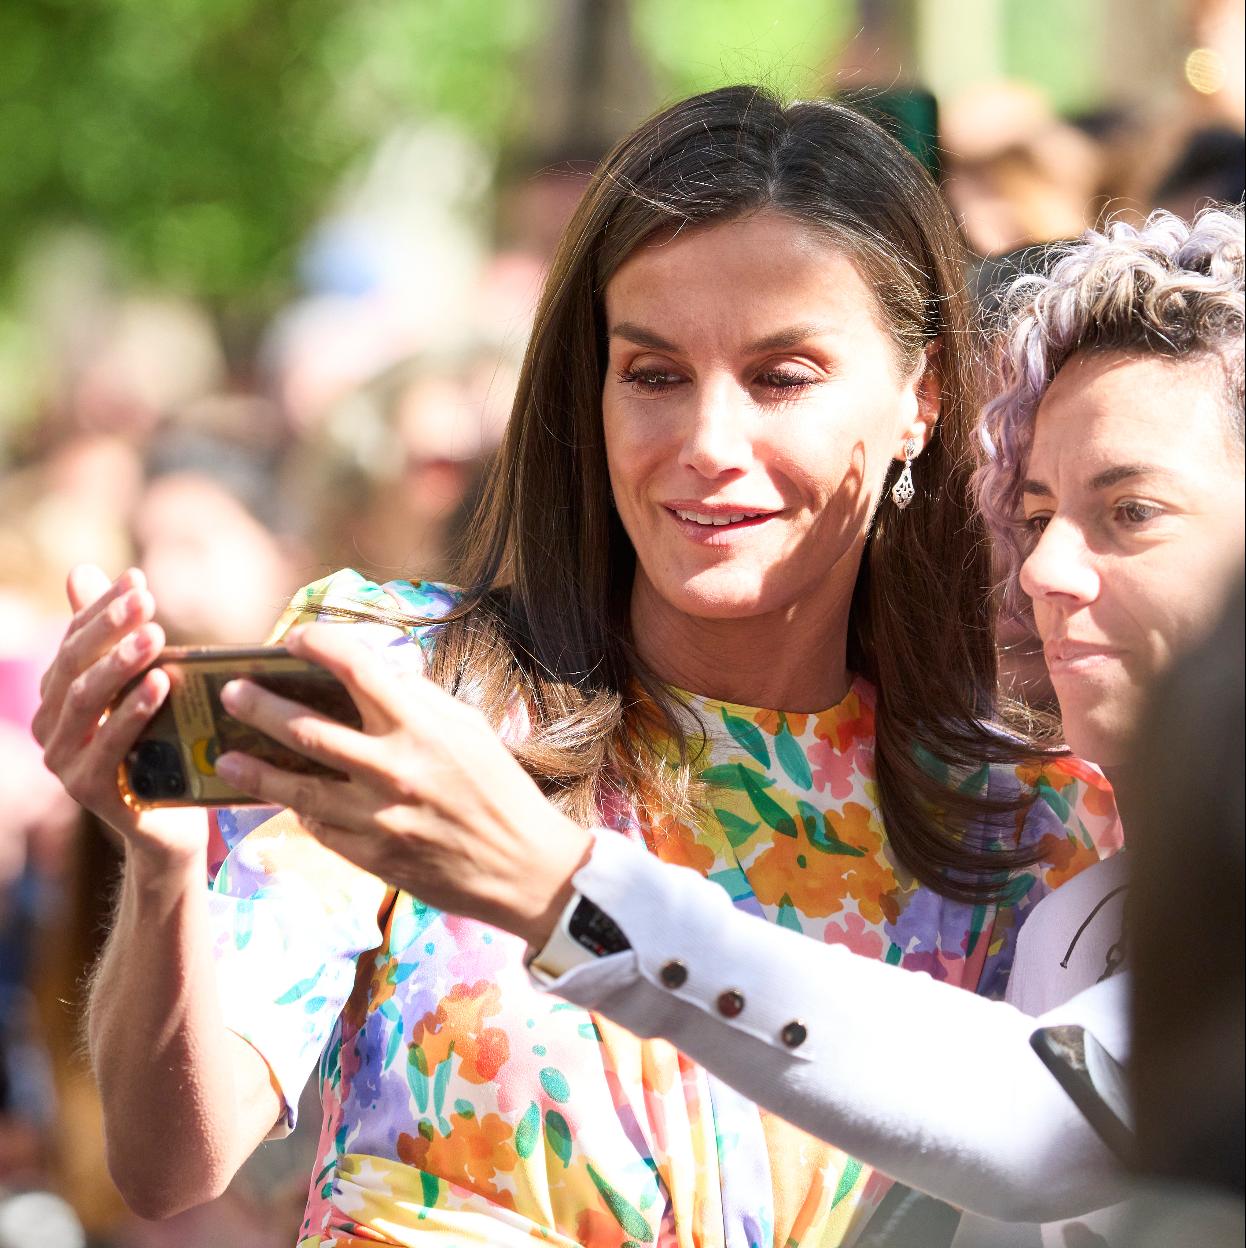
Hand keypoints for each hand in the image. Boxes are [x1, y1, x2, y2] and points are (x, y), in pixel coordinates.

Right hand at [31, 566, 207, 868]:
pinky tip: (159, 685)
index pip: (75, 640)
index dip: (102, 608)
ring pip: (86, 701)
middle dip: (110, 629)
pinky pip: (109, 745)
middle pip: (75, 665)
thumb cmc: (159, 748)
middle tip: (147, 602)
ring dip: (120, 665)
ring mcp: (65, 760)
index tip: (137, 579)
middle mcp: (53, 727)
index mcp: (59, 697)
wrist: (172, 825)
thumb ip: (112, 639)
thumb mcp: (141, 687)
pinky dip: (133, 712)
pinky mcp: (88, 789)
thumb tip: (82, 570)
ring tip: (155, 637)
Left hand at [214, 624, 593, 947]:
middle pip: (305, 728)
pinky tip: (286, 801)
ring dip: (253, 768)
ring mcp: (377, 816)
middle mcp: (393, 767)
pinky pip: (319, 829)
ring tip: (225, 757)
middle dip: (259, 706)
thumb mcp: (469, 728)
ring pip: (296, 788)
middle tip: (231, 694)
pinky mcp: (370, 856)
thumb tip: (375, 673)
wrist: (522, 867)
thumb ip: (419, 700)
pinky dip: (300, 812)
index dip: (316, 644)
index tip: (293, 639)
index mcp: (421, 725)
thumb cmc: (499, 789)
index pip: (355, 667)